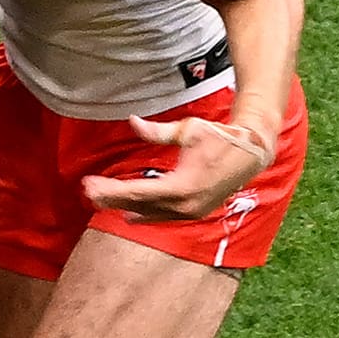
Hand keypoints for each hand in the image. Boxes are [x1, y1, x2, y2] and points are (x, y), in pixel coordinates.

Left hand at [82, 115, 274, 221]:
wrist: (251, 152)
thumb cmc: (219, 137)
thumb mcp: (188, 130)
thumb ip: (157, 131)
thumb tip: (132, 122)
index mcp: (182, 185)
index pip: (138, 192)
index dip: (111, 190)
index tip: (89, 184)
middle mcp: (186, 204)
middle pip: (141, 204)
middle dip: (112, 198)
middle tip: (87, 192)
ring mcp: (193, 211)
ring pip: (152, 213)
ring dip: (126, 206)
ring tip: (100, 201)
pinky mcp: (196, 211)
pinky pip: (165, 215)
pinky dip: (145, 214)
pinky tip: (129, 215)